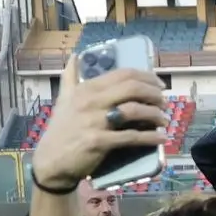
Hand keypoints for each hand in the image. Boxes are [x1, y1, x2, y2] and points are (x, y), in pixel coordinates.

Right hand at [31, 57, 168, 189]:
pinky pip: (131, 137)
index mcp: (86, 88)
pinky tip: (162, 138)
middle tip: (165, 102)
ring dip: (156, 114)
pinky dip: (151, 137)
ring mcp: (94, 121)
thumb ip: (71, 77)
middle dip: (155, 94)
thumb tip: (75, 56)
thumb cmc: (62, 128)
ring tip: (165, 120)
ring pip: (134, 110)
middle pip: (132, 88)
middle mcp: (90, 101)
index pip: (124, 74)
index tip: (160, 85)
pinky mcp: (99, 141)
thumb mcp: (64, 98)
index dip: (147, 77)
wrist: (51, 160)